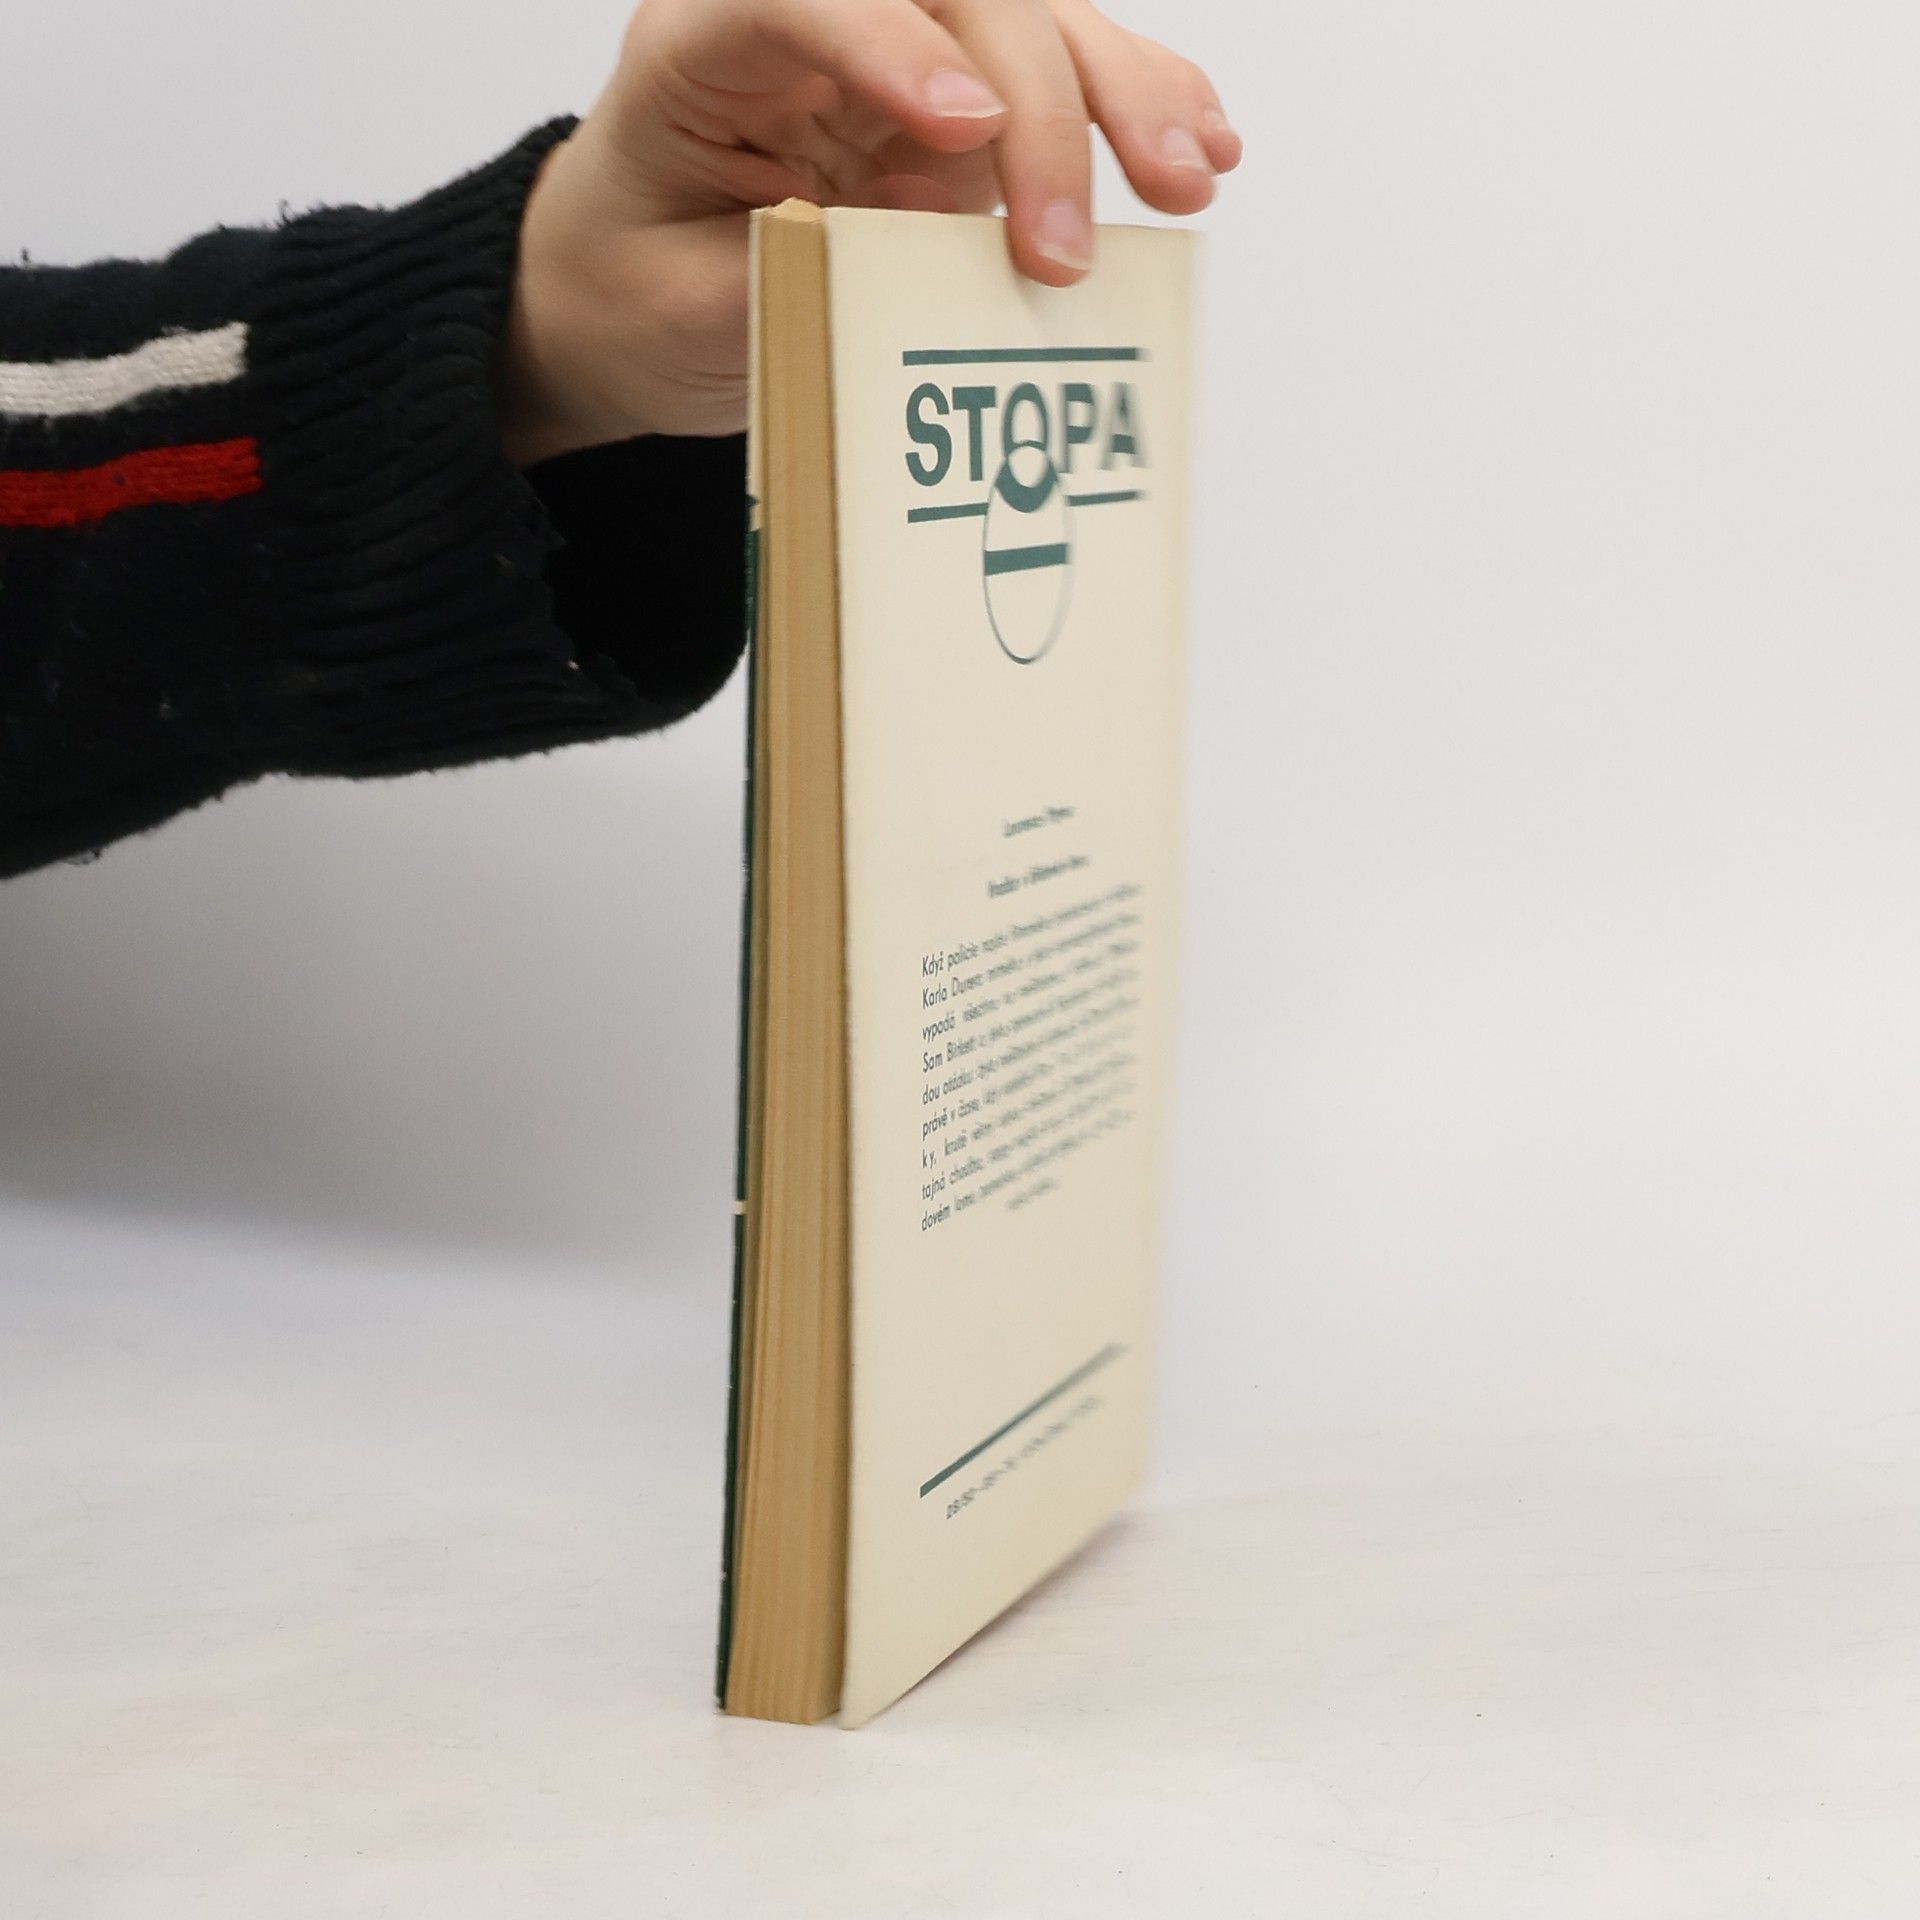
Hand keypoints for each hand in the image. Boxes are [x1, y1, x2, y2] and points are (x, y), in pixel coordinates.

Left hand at [498, 0, 1239, 463]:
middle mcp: (822, 22)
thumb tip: (928, 250)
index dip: (893, 48)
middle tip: (1065, 250)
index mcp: (707, 40)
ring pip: (1036, 23)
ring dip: (1123, 97)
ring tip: (1185, 181)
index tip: (964, 134)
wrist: (633, 293)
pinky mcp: (968, 111)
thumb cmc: (640, 286)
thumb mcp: (684, 306)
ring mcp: (908, 56)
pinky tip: (1203, 148)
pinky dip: (1139, 105)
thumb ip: (791, 270)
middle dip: (1040, 109)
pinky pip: (1067, 78)